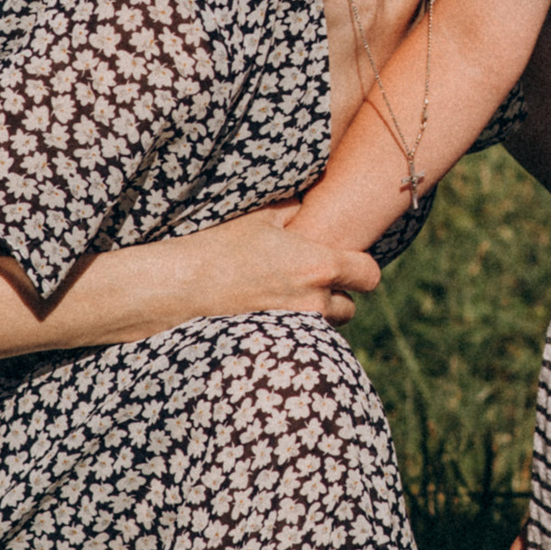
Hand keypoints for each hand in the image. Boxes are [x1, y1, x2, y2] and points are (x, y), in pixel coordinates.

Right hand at [171, 207, 383, 325]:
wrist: (181, 287)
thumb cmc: (220, 246)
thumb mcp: (261, 217)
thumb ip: (295, 211)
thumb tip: (310, 203)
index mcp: (318, 265)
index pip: (369, 274)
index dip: (361, 269)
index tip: (347, 263)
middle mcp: (313, 301)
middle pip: (350, 308)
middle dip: (337, 296)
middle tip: (312, 282)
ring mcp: (295, 328)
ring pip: (324, 328)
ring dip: (315, 315)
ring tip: (287, 298)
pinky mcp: (275, 346)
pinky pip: (299, 341)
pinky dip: (293, 331)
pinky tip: (270, 314)